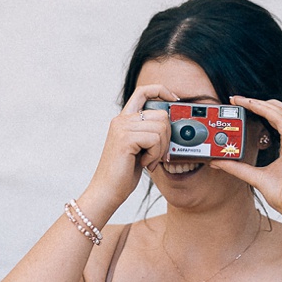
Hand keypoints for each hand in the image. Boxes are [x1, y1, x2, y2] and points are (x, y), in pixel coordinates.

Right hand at [83, 83, 178, 211]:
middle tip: (156, 155)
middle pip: (161, 115)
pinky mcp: (125, 139)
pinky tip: (144, 163)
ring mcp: (122, 128)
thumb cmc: (123, 173)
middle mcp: (121, 120)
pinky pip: (155, 139)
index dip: (161, 90)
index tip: (174, 100)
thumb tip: (173, 124)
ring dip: (160, 149)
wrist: (107, 190)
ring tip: (148, 161)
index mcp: (124, 119)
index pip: (143, 91)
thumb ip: (150, 133)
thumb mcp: (139, 148)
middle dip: (166, 137)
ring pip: (161, 128)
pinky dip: (155, 155)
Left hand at [209, 96, 281, 227]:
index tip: (240, 105)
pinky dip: (266, 111)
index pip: (276, 119)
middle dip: (258, 102)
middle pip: (280, 110)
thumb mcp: (254, 177)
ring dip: (260, 103)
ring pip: (281, 111)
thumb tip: (217, 161)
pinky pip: (281, 120)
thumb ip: (237, 168)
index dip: (260, 109)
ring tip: (241, 100)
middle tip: (236, 99)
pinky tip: (253, 107)